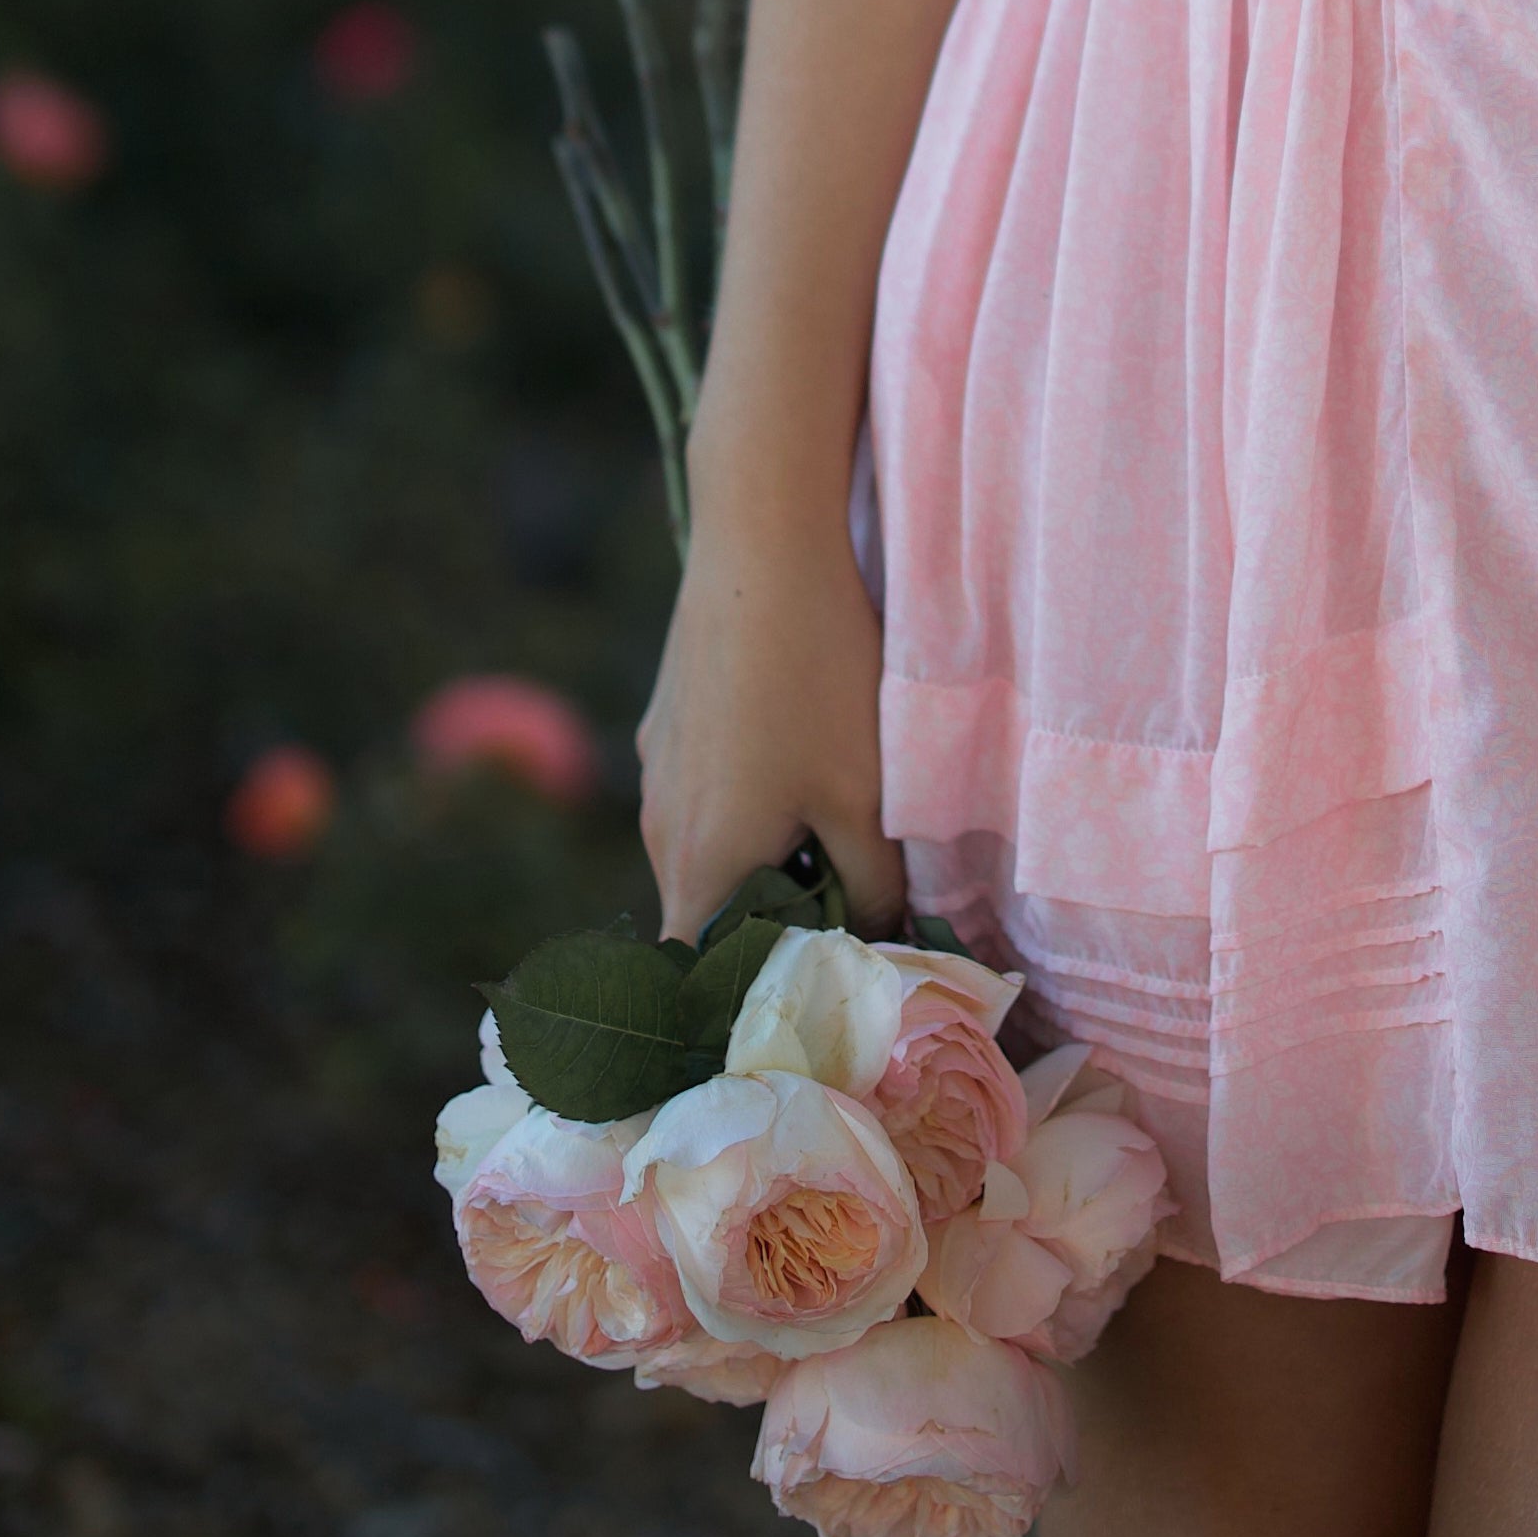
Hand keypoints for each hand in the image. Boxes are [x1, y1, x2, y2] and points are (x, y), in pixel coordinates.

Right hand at [634, 512, 906, 942]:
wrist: (762, 544)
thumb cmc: (819, 677)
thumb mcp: (866, 796)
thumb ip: (875, 890)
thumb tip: (882, 943)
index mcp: (699, 867)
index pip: (703, 978)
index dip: (757, 992)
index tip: (820, 982)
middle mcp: (659, 829)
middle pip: (711, 915)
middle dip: (777, 923)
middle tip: (852, 902)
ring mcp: (655, 771)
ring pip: (710, 849)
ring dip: (766, 856)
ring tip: (837, 818)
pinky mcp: (666, 722)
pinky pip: (705, 792)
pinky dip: (749, 801)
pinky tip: (803, 748)